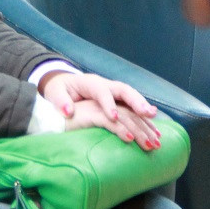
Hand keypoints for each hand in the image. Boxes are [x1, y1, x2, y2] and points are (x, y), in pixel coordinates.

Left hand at [40, 71, 160, 148]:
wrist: (64, 83)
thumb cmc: (59, 90)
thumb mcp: (55, 93)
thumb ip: (61, 101)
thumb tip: (68, 111)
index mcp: (90, 82)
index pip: (101, 91)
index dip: (108, 104)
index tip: (114, 118)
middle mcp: (105, 84)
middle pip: (124, 90)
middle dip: (136, 101)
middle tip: (147, 114)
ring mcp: (113, 91)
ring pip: (132, 96)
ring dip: (143, 108)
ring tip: (154, 121)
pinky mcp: (117, 99)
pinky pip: (132, 105)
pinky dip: (142, 114)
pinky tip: (152, 125)